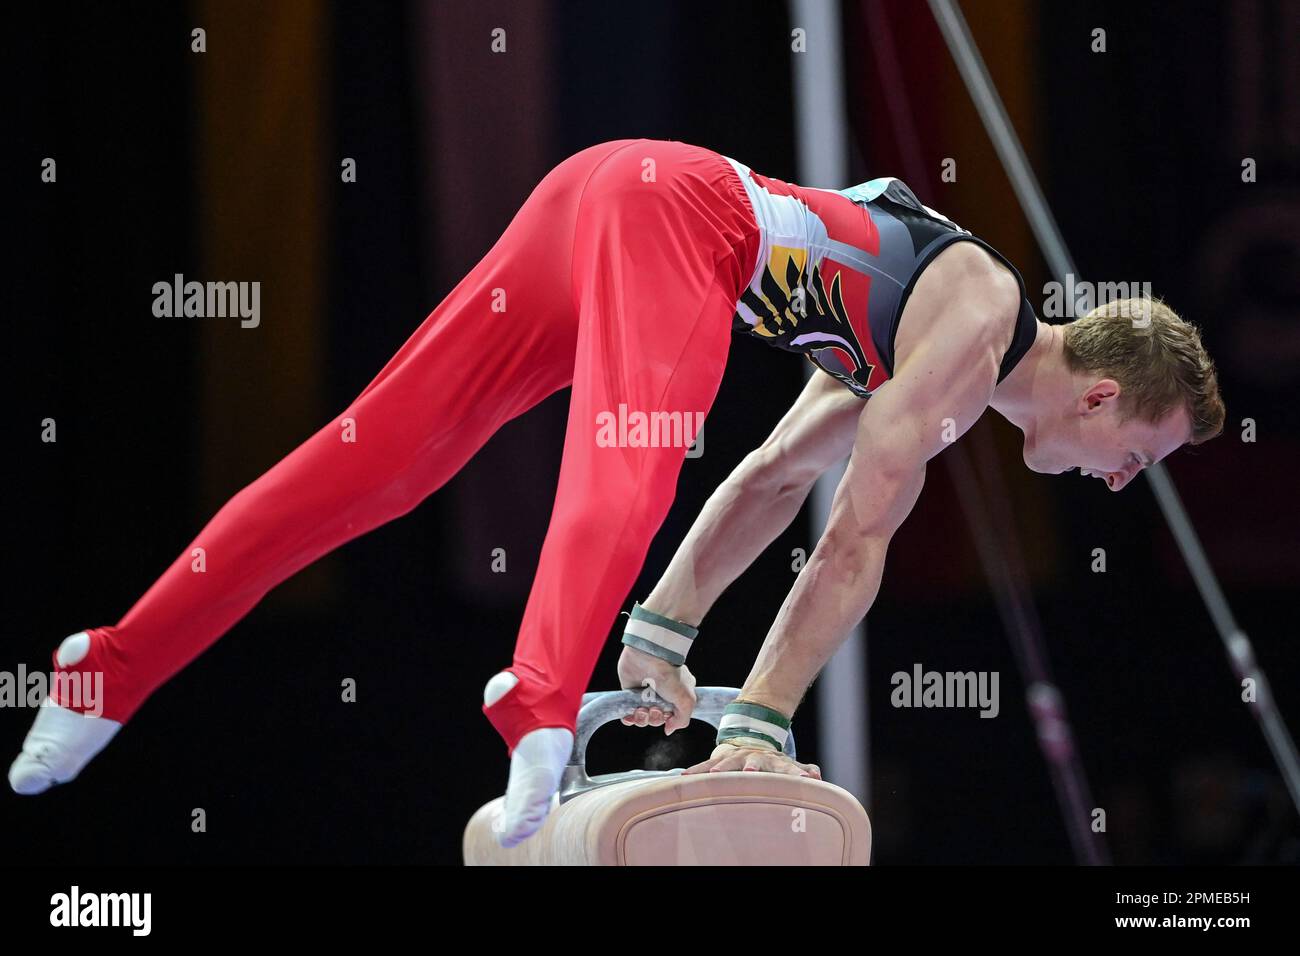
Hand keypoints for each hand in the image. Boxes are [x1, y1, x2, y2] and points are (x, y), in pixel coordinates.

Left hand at [617, 644, 696, 733]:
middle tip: (654, 708)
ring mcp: (645, 694)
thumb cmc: (670, 675)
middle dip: (655, 718)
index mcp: (677, 695)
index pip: (673, 716)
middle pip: (657, 719)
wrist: (648, 657)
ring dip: (642, 719)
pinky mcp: (630, 693)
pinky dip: (629, 719)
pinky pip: (628, 714)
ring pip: (643, 718)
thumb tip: (669, 729)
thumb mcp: (687, 700)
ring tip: (642, 709)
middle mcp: (661, 695)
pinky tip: (631, 716)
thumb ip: (682, 720)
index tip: (668, 716)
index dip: (669, 720)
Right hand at [682, 742, 821, 778]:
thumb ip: (801, 770)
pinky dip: (696, 772)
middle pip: (754, 762)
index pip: (787, 768)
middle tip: (751, 771)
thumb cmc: (769, 761)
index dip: (795, 774)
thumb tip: (818, 774)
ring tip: (716, 774)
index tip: (804, 779)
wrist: (746, 739)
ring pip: (727, 762)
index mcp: (773, 761)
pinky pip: (705, 767)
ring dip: (721, 768)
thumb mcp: (786, 763)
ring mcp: (734, 757)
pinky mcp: (717, 760)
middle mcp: (753, 757)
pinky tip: (683, 778)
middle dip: (752, 767)